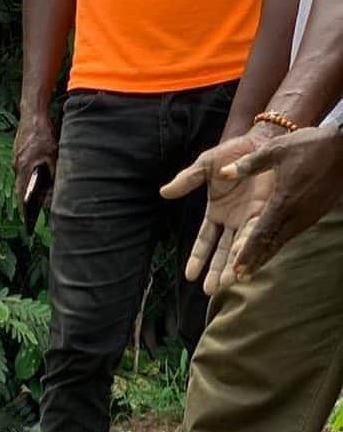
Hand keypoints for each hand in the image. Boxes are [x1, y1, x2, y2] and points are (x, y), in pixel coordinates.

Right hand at [12, 110, 57, 216]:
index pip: (22, 192)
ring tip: (36, 195)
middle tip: (30, 211)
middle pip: (20, 187)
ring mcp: (16, 157)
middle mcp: (17, 164)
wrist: (32, 113)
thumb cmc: (42, 132)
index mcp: (24, 166)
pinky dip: (27, 175)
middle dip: (25, 199)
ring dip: (27, 186)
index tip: (25, 218)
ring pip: (21, 177)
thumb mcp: (53, 153)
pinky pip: (21, 168)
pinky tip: (35, 176)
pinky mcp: (18, 152)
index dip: (23, 207)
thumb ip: (52, 170)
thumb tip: (54, 186)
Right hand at [161, 127, 277, 294]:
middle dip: (216, 270)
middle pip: (222, 251)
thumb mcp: (204, 166)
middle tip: (210, 290)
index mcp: (216, 212)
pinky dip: (252, 247)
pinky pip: (257, 233)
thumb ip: (187, 180)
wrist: (259, 140)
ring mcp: (250, 217)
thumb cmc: (231, 152)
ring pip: (240, 247)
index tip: (189, 276)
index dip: (197, 257)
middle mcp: (233, 220)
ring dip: (234, 265)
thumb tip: (164, 192)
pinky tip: (247, 261)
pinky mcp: (267, 210)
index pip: (204, 241)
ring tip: (228, 283)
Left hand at [226, 127, 342, 278]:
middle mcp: (297, 214)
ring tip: (251, 270)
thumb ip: (248, 164)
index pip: (261, 233)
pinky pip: (293, 233)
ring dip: (267, 255)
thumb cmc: (311, 145)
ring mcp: (309, 215)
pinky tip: (269, 249)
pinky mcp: (316, 212)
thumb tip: (222, 173)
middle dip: (255, 261)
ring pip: (283, 240)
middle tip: (238, 279)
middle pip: (272, 244)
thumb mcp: (276, 150)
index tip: (236, 269)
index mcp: (284, 201)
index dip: (248, 252)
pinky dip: (279, 243)